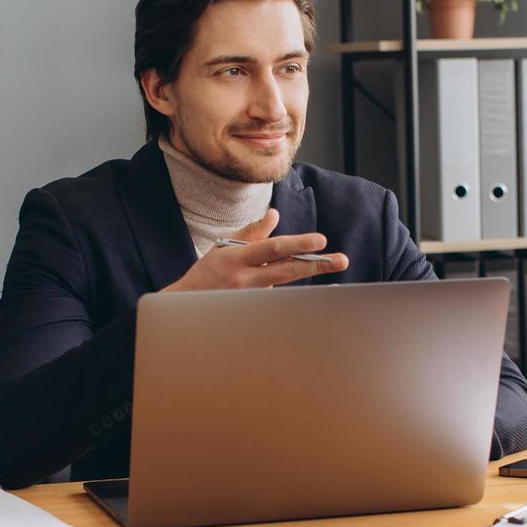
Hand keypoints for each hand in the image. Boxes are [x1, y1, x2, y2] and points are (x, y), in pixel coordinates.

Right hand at [163, 209, 348, 291]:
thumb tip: (275, 214)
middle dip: (316, 265)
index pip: (273, 248)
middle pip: (287, 270)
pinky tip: (302, 295)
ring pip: (285, 286)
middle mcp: (245, 279)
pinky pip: (276, 299)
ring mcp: (250, 299)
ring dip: (306, 280)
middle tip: (341, 260)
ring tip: (334, 281)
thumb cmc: (207, 273)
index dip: (297, 244)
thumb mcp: (225, 247)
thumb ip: (252, 232)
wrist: (185, 306)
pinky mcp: (252, 312)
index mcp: (237, 258)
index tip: (320, 240)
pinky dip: (289, 294)